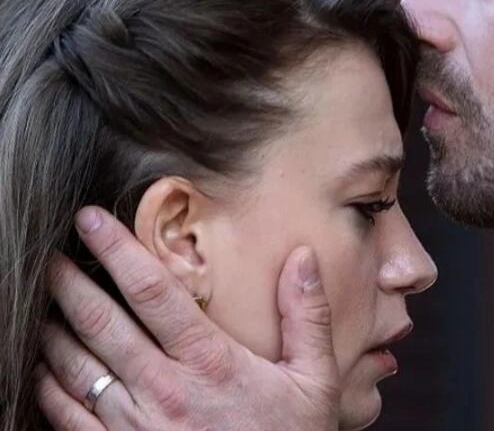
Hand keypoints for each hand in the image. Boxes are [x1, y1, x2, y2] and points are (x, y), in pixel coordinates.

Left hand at [36, 206, 339, 430]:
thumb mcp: (316, 381)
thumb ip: (308, 316)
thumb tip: (302, 257)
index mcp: (210, 362)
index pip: (152, 292)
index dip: (118, 250)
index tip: (92, 219)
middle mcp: (164, 390)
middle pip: (101, 324)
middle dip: (69, 283)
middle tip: (49, 254)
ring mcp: (136, 426)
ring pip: (77, 368)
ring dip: (54, 330)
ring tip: (42, 303)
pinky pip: (69, 417)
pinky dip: (49, 387)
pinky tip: (44, 367)